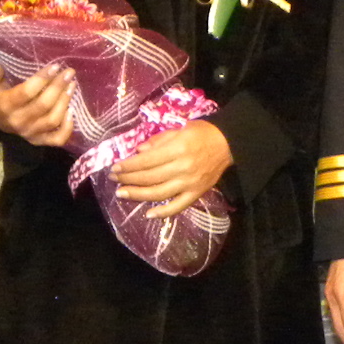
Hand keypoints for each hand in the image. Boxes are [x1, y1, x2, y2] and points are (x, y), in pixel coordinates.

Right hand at [0, 62, 73, 146]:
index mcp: (5, 106)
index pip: (27, 92)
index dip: (42, 79)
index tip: (55, 66)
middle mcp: (18, 121)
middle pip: (43, 105)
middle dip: (58, 87)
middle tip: (69, 73)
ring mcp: (29, 133)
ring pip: (52, 120)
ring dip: (65, 102)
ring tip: (72, 86)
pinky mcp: (38, 141)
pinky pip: (57, 139)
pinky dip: (67, 128)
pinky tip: (71, 112)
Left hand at [113, 120, 231, 219]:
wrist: (229, 144)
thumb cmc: (202, 133)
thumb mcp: (179, 129)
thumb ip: (158, 140)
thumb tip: (138, 151)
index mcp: (177, 149)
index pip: (147, 161)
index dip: (129, 166)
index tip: (115, 167)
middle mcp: (182, 167)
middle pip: (150, 177)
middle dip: (128, 179)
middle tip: (114, 179)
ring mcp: (190, 183)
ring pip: (159, 193)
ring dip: (138, 195)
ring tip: (122, 194)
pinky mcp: (197, 193)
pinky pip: (178, 206)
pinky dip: (163, 212)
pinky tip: (149, 214)